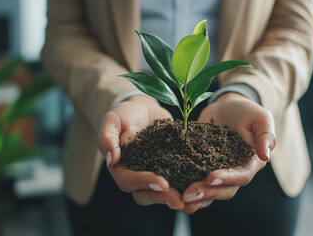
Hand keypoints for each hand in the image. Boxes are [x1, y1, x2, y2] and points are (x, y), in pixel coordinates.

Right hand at [99, 95, 184, 209]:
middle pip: (147, 194)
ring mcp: (154, 175)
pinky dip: (189, 187)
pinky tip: (204, 189)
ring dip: (178, 199)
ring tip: (194, 202)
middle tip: (180, 199)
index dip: (145, 183)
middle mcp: (136, 177)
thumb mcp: (113, 120)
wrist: (144, 110)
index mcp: (120, 168)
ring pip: (163, 194)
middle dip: (164, 198)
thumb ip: (108, 138)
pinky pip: (178, 182)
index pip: (129, 181)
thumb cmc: (125, 114)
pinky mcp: (170, 170)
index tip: (162, 183)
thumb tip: (110, 159)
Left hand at [179, 92, 275, 213]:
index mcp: (251, 163)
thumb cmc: (246, 111)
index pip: (241, 176)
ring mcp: (216, 172)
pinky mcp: (200, 167)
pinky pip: (192, 179)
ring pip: (208, 191)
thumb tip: (266, 155)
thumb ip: (266, 135)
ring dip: (195, 196)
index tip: (210, 178)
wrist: (226, 106)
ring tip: (179, 198)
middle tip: (189, 193)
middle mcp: (234, 173)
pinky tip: (169, 189)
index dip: (227, 179)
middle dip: (207, 193)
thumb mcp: (260, 117)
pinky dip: (183, 185)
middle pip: (223, 190)